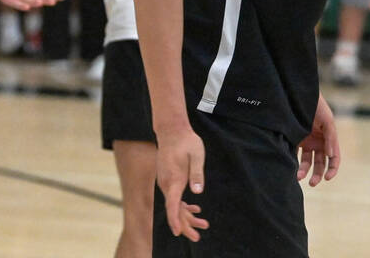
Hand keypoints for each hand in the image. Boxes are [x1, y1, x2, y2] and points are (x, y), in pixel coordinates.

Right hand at [155, 125, 208, 240]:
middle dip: (185, 225)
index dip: (175, 220)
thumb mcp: (197, 155)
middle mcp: (167, 184)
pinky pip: (175, 197)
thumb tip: (198, 192)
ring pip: (175, 205)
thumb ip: (197, 174)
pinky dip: (184, 206)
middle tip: (197, 237)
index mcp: (174, 180)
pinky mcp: (169, 179)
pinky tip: (195, 210)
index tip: (178, 232)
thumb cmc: (187, 142)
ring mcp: (166, 182)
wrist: (172, 131)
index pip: (172, 205)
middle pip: (174, 210)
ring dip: (187, 217)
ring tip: (203, 225)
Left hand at [297, 95, 339, 186]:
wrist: (297, 96)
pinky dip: (293, 163)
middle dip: (317, 174)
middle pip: (320, 163)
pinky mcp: (294, 141)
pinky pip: (294, 155)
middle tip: (312, 183)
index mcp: (329, 138)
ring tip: (298, 177)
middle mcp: (318, 142)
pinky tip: (290, 167)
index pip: (334, 158)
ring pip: (307, 162)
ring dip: (304, 171)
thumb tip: (331, 155)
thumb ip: (331, 137)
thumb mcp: (327, 119)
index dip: (333, 169)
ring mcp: (306, 142)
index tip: (327, 178)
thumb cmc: (315, 106)